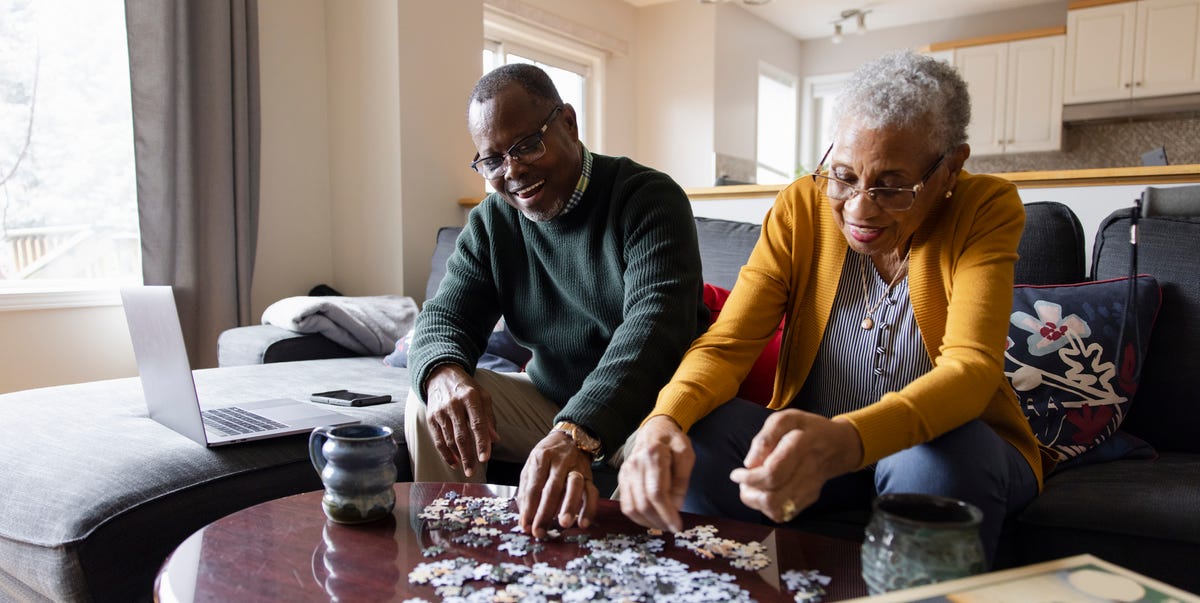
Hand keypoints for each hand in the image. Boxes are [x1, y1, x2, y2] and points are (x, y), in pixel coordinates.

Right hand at [423, 364, 499, 477]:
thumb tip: (495, 440)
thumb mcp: (483, 397)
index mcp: (470, 397)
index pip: (477, 424)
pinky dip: (445, 453)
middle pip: (461, 435)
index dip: (481, 443)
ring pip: (449, 440)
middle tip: (473, 471)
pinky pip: (438, 440)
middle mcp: (454, 405)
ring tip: (467, 468)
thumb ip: (489, 418)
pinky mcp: (431, 417)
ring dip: (458, 457)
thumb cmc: (467, 388)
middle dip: (468, 456)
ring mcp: (440, 412)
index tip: (484, 459)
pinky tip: (454, 462)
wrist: (441, 375)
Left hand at [517, 431, 598, 537]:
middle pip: (553, 488)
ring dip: (569, 506)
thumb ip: (526, 490)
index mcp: (541, 458)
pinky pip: (592, 493)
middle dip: (545, 512)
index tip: (526, 525)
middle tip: (540, 531)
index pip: (534, 485)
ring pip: (575, 486)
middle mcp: (560, 462)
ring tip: (564, 524)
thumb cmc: (547, 456)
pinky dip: (589, 508)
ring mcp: (576, 468)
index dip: (529, 507)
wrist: (569, 438)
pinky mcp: (589, 476)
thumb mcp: (532, 466)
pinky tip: (583, 523)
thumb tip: (524, 518)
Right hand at [617, 415, 693, 532]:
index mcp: (653, 455)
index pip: (656, 493)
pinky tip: (651, 518)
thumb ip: (682, 480)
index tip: (678, 527)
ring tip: (663, 524)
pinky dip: (638, 517)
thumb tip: (675, 507)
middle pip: (643, 503)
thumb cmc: (672, 442)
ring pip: (632, 507)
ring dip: (648, 522)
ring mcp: (625, 472)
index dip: (667, 514)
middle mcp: (635, 464)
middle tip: (673, 528)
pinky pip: (625, 505)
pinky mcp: (621, 479)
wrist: (654, 430)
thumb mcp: (686, 455)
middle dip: (659, 521)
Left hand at [729, 409, 861, 522]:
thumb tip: (749, 463)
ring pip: (776, 510)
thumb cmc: (807, 429)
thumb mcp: (786, 419)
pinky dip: (767, 507)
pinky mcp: (809, 499)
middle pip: (772, 498)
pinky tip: (765, 491)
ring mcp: (810, 489)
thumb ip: (765, 438)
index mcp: (801, 446)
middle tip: (743, 481)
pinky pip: (783, 514)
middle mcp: (807, 471)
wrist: (839, 446)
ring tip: (752, 487)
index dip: (749, 478)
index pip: (772, 473)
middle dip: (749, 493)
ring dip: (756, 502)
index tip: (737, 473)